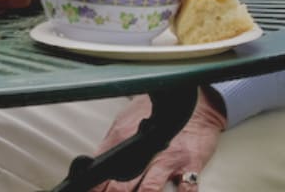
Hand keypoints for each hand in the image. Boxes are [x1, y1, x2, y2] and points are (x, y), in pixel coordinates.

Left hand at [91, 89, 225, 191]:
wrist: (191, 101)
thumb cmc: (154, 113)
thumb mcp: (124, 123)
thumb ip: (110, 145)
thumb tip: (93, 164)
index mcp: (126, 141)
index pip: (105, 170)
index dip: (96, 186)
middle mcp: (147, 152)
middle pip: (124, 184)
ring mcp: (169, 160)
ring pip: (150, 188)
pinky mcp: (191, 165)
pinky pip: (188, 188)